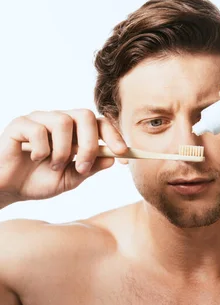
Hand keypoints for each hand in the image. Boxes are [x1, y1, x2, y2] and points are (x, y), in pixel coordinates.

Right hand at [0, 109, 127, 201]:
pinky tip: (34, 159)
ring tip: (55, 165)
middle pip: (85, 115)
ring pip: (63, 121)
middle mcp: (58, 120)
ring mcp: (39, 119)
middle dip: (90, 143)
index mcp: (74, 131)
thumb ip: (90, 168)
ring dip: (63, 150)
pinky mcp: (19, 124)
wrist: (7, 189)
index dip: (114, 136)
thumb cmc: (37, 181)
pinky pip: (38, 130)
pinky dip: (41, 149)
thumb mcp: (70, 179)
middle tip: (83, 166)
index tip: (123, 156)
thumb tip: (112, 159)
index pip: (99, 123)